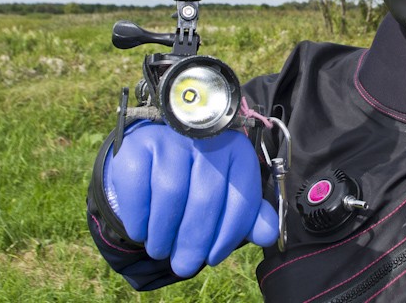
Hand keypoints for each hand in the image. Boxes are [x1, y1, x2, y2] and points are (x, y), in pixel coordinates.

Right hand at [104, 122, 277, 276]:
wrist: (155, 153)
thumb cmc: (197, 180)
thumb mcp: (228, 194)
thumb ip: (249, 215)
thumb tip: (267, 235)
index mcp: (236, 151)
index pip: (241, 197)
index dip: (229, 235)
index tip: (213, 258)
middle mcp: (206, 139)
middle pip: (205, 196)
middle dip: (194, 240)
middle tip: (184, 265)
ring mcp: (170, 139)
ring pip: (170, 192)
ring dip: (164, 233)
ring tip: (161, 250)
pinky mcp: (138, 145)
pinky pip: (137, 187)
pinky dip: (139, 218)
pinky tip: (141, 232)